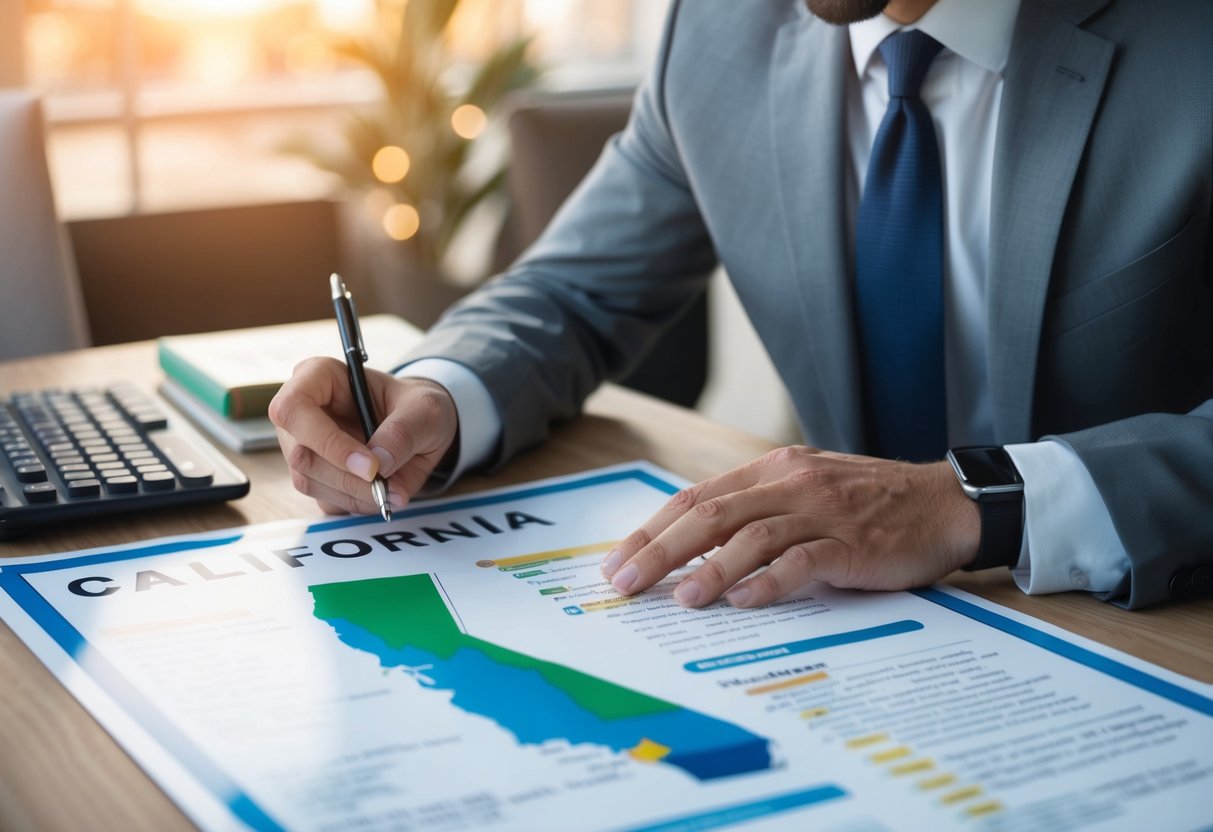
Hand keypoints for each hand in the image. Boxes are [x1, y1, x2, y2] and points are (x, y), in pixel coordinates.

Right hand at [269, 357, 457, 514]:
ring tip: (392, 489)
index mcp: (318, 376)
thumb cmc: (416, 406)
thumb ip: (405, 433)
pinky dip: (356, 503)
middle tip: (388, 486)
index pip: (294, 408)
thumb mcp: (426, 410)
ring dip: (355, 494)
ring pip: (309, 481)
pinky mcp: (314, 475)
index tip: (370, 465)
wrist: (420, 426)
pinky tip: (381, 491)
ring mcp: (303, 446)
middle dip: (348, 478)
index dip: (327, 441)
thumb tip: (380, 465)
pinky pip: (324, 499)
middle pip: (301, 454)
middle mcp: (301, 411)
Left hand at [600, 446, 980, 607]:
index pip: (697, 497)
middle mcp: (790, 484)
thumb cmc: (869, 503)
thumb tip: (693, 549)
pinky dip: (770, 582)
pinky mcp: (852, 543)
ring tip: (680, 599)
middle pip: (711, 514)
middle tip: (626, 584)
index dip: (653, 530)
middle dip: (661, 551)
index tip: (619, 562)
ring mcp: (822, 512)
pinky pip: (803, 561)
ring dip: (710, 569)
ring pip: (752, 535)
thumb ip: (756, 510)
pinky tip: (744, 602)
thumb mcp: (804, 492)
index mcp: (772, 470)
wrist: (944, 503)